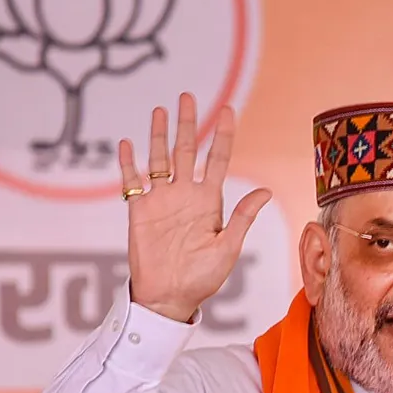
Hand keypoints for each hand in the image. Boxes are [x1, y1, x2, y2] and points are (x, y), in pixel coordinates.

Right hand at [118, 92, 271, 322]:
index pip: (219, 160)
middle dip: (189, 124)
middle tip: (188, 96)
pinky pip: (132, 181)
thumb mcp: (227, 246)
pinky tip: (127, 143)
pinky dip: (127, 162)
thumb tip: (265, 191)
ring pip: (160, 158)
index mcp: (210, 201)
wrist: (170, 296)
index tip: (227, 111)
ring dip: (159, 135)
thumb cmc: (203, 277)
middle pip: (188, 150)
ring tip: (160, 110)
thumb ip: (242, 217)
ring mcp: (162, 200)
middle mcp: (186, 194)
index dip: (223, 136)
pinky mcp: (139, 210)